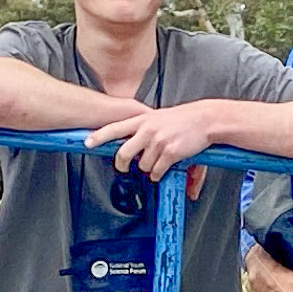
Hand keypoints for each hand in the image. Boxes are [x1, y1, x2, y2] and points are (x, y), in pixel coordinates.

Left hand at [96, 99, 244, 176]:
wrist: (204, 119)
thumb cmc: (183, 119)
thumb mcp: (159, 118)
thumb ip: (143, 129)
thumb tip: (132, 147)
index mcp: (143, 119)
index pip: (115, 127)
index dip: (99, 136)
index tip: (88, 142)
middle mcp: (147, 130)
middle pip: (123, 153)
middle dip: (121, 164)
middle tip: (123, 167)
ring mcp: (158, 142)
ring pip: (142, 166)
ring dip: (147, 168)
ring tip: (157, 160)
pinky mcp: (170, 153)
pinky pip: (156, 171)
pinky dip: (158, 173)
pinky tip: (164, 167)